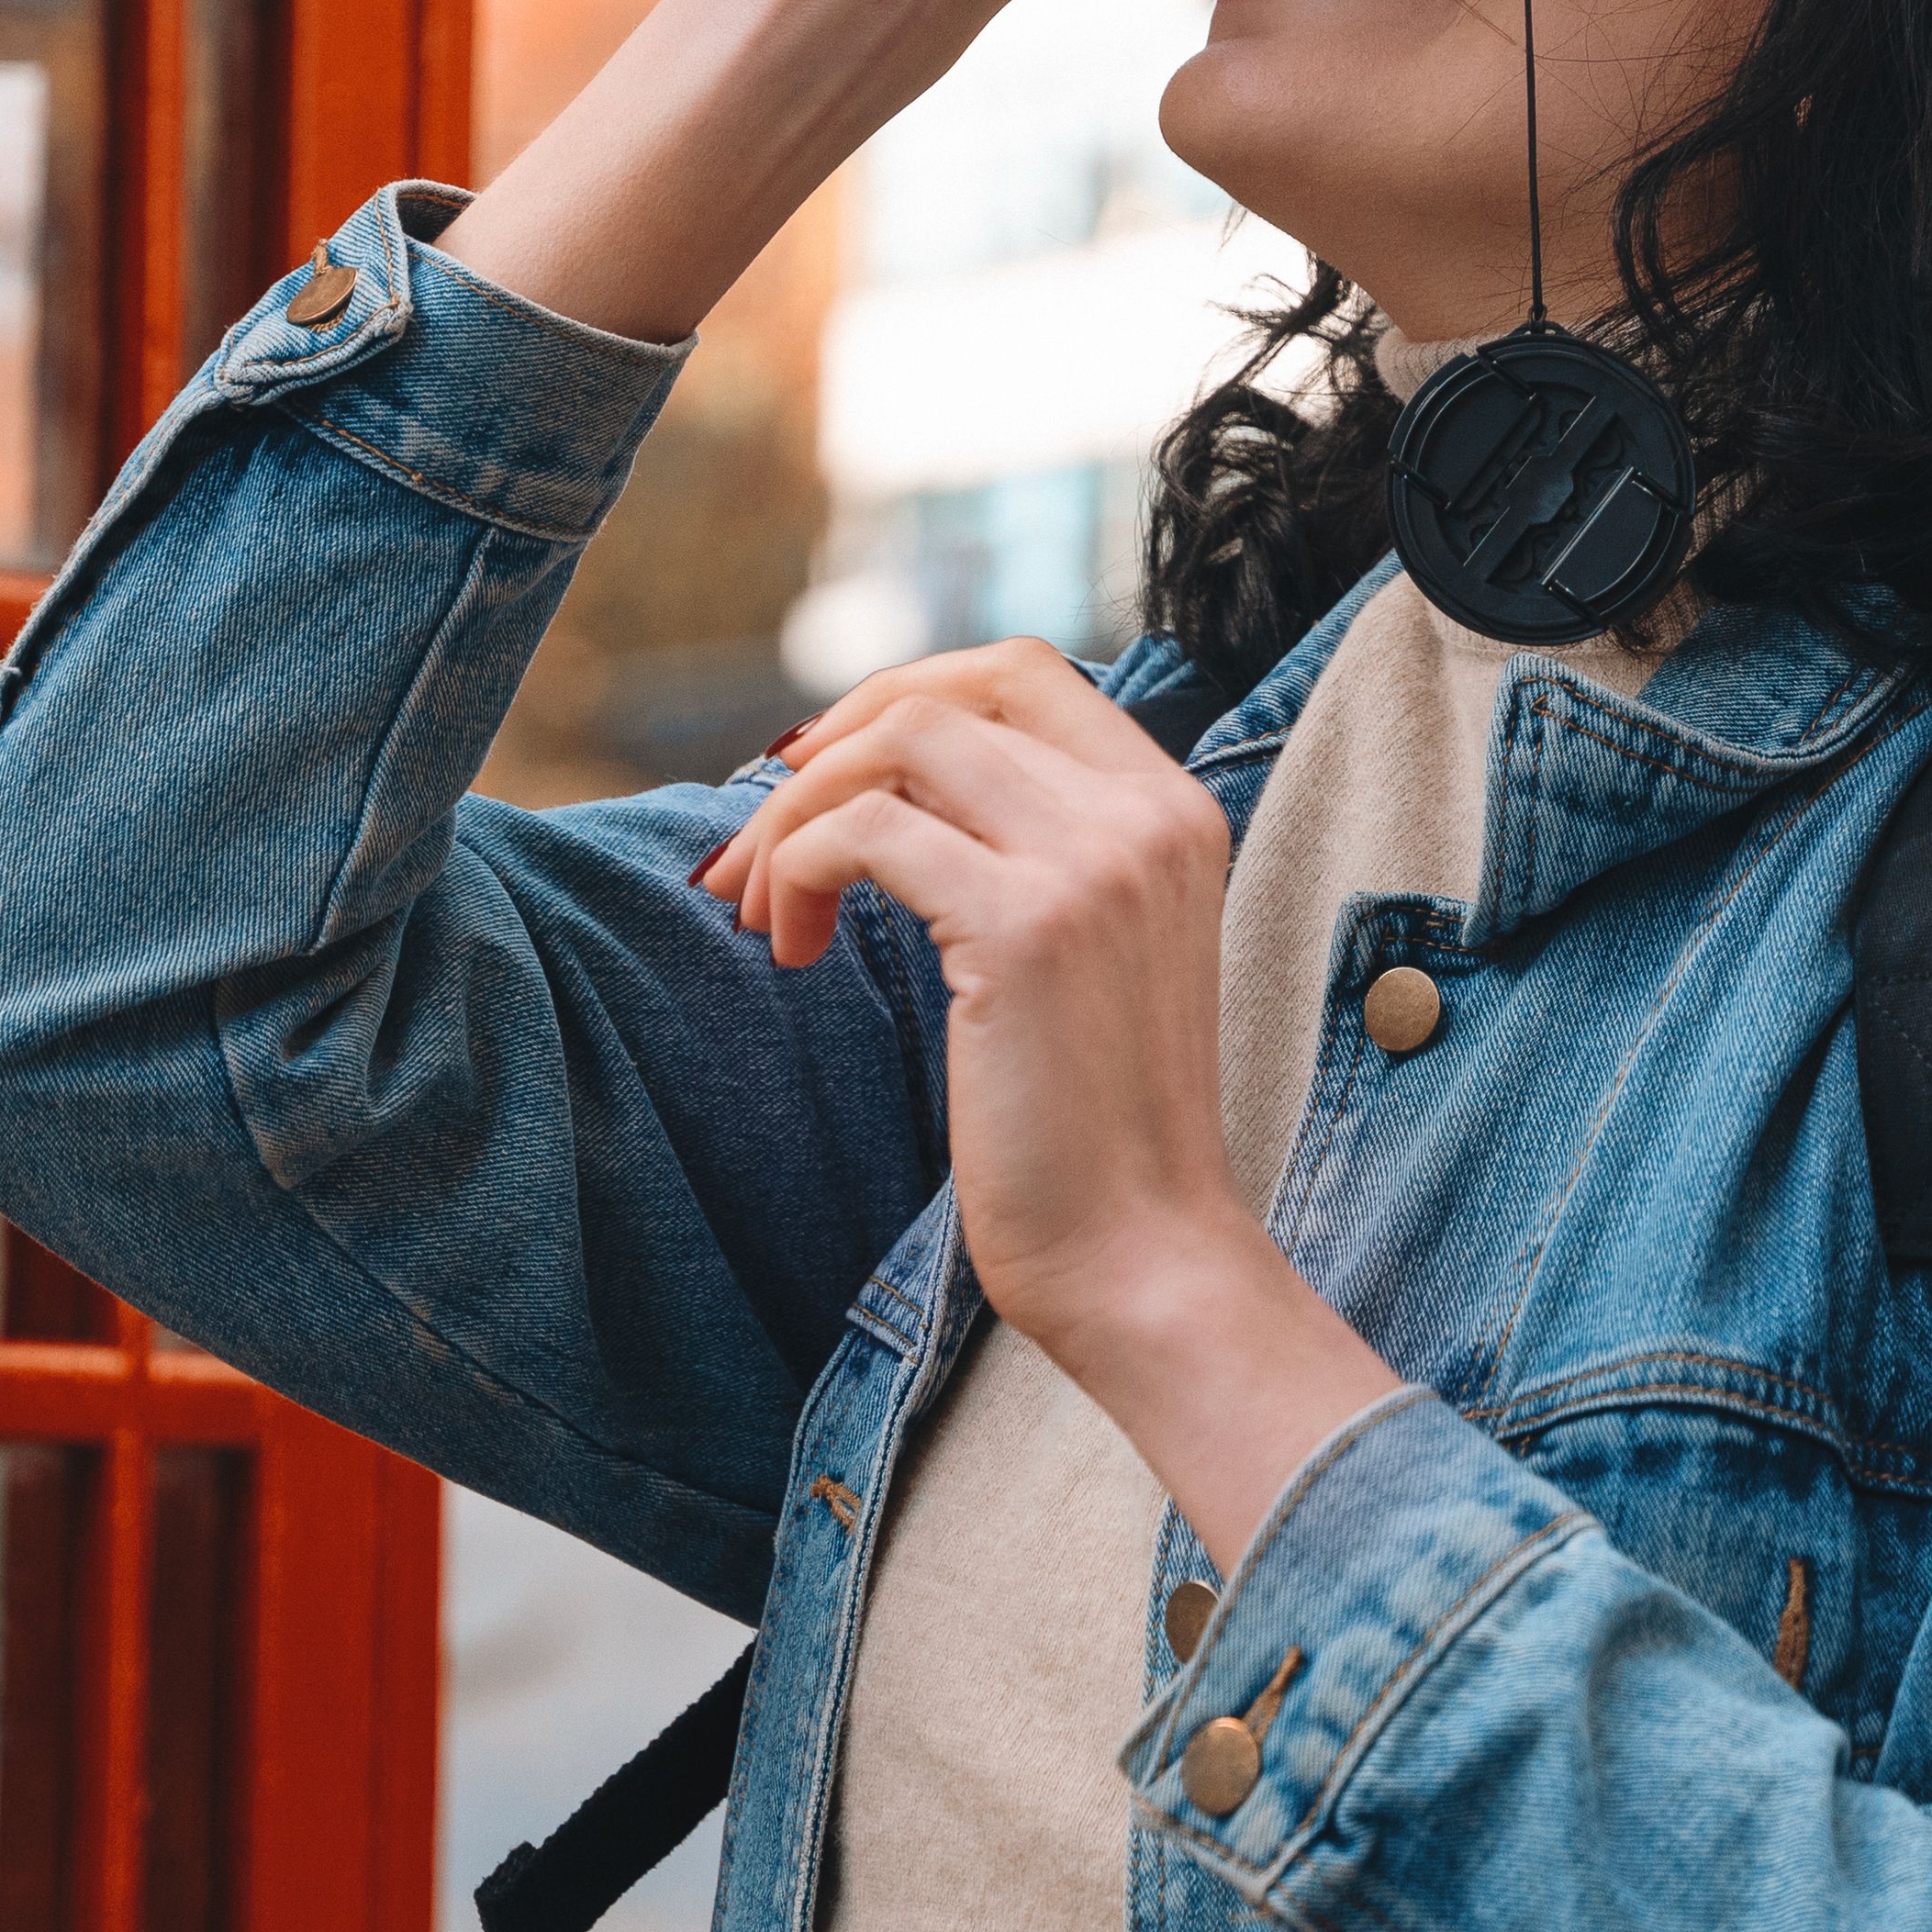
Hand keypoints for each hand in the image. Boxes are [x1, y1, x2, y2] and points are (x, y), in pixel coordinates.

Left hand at [695, 642, 1398, 1566]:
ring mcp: (1094, 862)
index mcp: (1172, 811)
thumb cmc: (1095, 1131)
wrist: (1145, 1259)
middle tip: (760, 842)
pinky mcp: (1028, 926)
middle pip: (951, 692)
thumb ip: (1035, 854)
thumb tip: (884, 782)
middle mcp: (1146, 814)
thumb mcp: (1092, 952)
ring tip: (764, 910)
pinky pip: (866, 832)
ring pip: (899, 742)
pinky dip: (800, 870)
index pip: (1024, 672)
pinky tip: (790, 951)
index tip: (825, 775)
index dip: (903, 696)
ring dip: (798, 812)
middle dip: (831, 747)